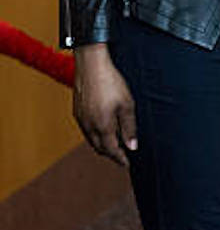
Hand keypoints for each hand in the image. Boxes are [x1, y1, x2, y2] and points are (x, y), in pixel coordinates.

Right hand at [73, 43, 136, 167]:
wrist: (91, 65)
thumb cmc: (111, 82)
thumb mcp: (127, 104)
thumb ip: (129, 127)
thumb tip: (132, 146)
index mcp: (103, 127)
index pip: (112, 150)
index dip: (120, 159)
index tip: (127, 164)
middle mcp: (89, 126)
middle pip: (100, 148)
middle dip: (111, 153)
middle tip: (122, 155)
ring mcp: (81, 119)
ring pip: (91, 139)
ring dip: (102, 144)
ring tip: (114, 144)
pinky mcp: (77, 111)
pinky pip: (86, 130)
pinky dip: (95, 134)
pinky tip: (102, 128)